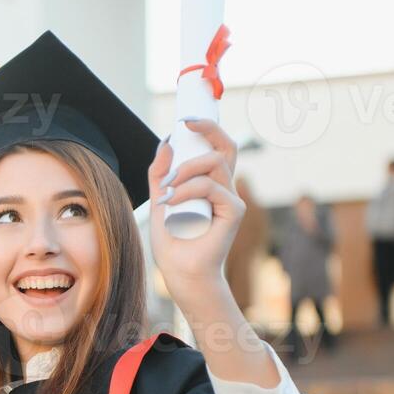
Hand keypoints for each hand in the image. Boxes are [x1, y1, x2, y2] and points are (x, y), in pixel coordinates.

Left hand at [147, 117, 242, 304]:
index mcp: (210, 184)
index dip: (208, 129)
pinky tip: (172, 202)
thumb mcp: (160, 202)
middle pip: (225, 147)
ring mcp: (230, 199)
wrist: (181, 273)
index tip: (186, 120)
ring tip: (166, 190)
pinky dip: (188, 190)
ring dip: (185, 170)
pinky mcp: (233, 212)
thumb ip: (160, 175)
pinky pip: (211, 187)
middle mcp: (224, 189)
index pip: (216, 148)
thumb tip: (166, 142)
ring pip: (215, 163)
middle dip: (208, 129)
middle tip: (185, 125)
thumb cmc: (173, 243)